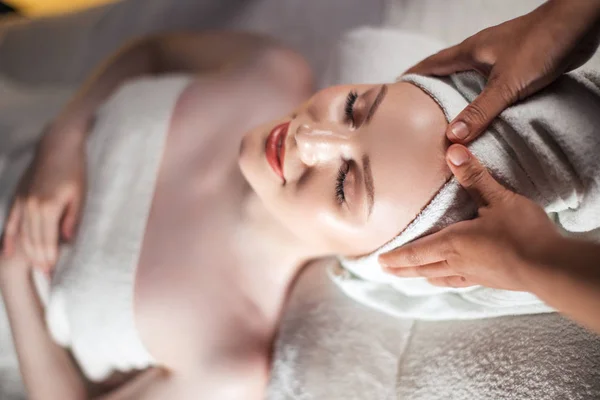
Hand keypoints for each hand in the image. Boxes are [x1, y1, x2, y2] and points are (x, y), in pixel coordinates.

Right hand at [2, 128, 85, 272]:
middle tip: (47, 275)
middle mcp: (32, 207)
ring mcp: (22, 201)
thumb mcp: (80, 195)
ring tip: (35, 267)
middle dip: (39, 260)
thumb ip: (73, 218)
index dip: (50, 258)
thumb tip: (68, 240)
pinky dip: (9, 238)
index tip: (54, 272)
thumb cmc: (74, 169)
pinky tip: (7, 253)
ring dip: (27, 253)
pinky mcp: (18, 196)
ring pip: (22, 235)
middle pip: (33, 241)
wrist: (58, 145)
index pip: (47, 241)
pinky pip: (11, 222)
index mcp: (48, 207)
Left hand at [379, 144, 561, 290]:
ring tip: (413, 276)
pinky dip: (447, 281)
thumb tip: (453, 150)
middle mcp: (457, 262)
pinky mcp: (490, 281)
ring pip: (439, 277)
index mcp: (452, 243)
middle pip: (421, 268)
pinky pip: (459, 282)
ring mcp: (474, 275)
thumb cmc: (522, 233)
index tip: (379, 260)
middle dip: (401, 269)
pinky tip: (451, 279)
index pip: (415, 253)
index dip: (395, 257)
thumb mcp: (498, 198)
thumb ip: (474, 176)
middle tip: (384, 271)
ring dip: (422, 276)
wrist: (550, 267)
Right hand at [405, 0, 599, 142]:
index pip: (431, 64)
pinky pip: (490, 86)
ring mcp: (498, 59)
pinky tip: (484, 116)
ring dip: (458, 97)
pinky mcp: (517, 66)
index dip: (413, 77)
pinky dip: (482, 100)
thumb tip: (452, 136)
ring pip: (469, 81)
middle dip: (432, 91)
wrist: (580, 24)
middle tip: (419, 114)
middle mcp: (480, 54)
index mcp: (470, 52)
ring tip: (446, 120)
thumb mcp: (507, 83)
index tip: (397, 91)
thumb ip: (480, 111)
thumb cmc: (541, 44)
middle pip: (447, 73)